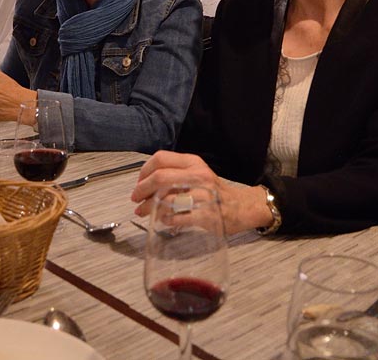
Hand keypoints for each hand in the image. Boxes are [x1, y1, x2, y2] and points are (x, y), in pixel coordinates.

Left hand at [131, 150, 270, 234]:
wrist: (242, 207)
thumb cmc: (214, 191)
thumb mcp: (197, 173)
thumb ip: (175, 173)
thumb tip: (145, 183)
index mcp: (193, 163)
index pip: (161, 158)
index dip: (144, 171)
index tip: (139, 183)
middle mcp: (198, 176)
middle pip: (160, 177)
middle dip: (141, 189)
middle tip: (135, 199)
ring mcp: (203, 195)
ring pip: (166, 198)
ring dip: (148, 207)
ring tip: (142, 212)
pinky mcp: (206, 215)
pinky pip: (177, 217)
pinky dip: (164, 219)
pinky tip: (162, 219)